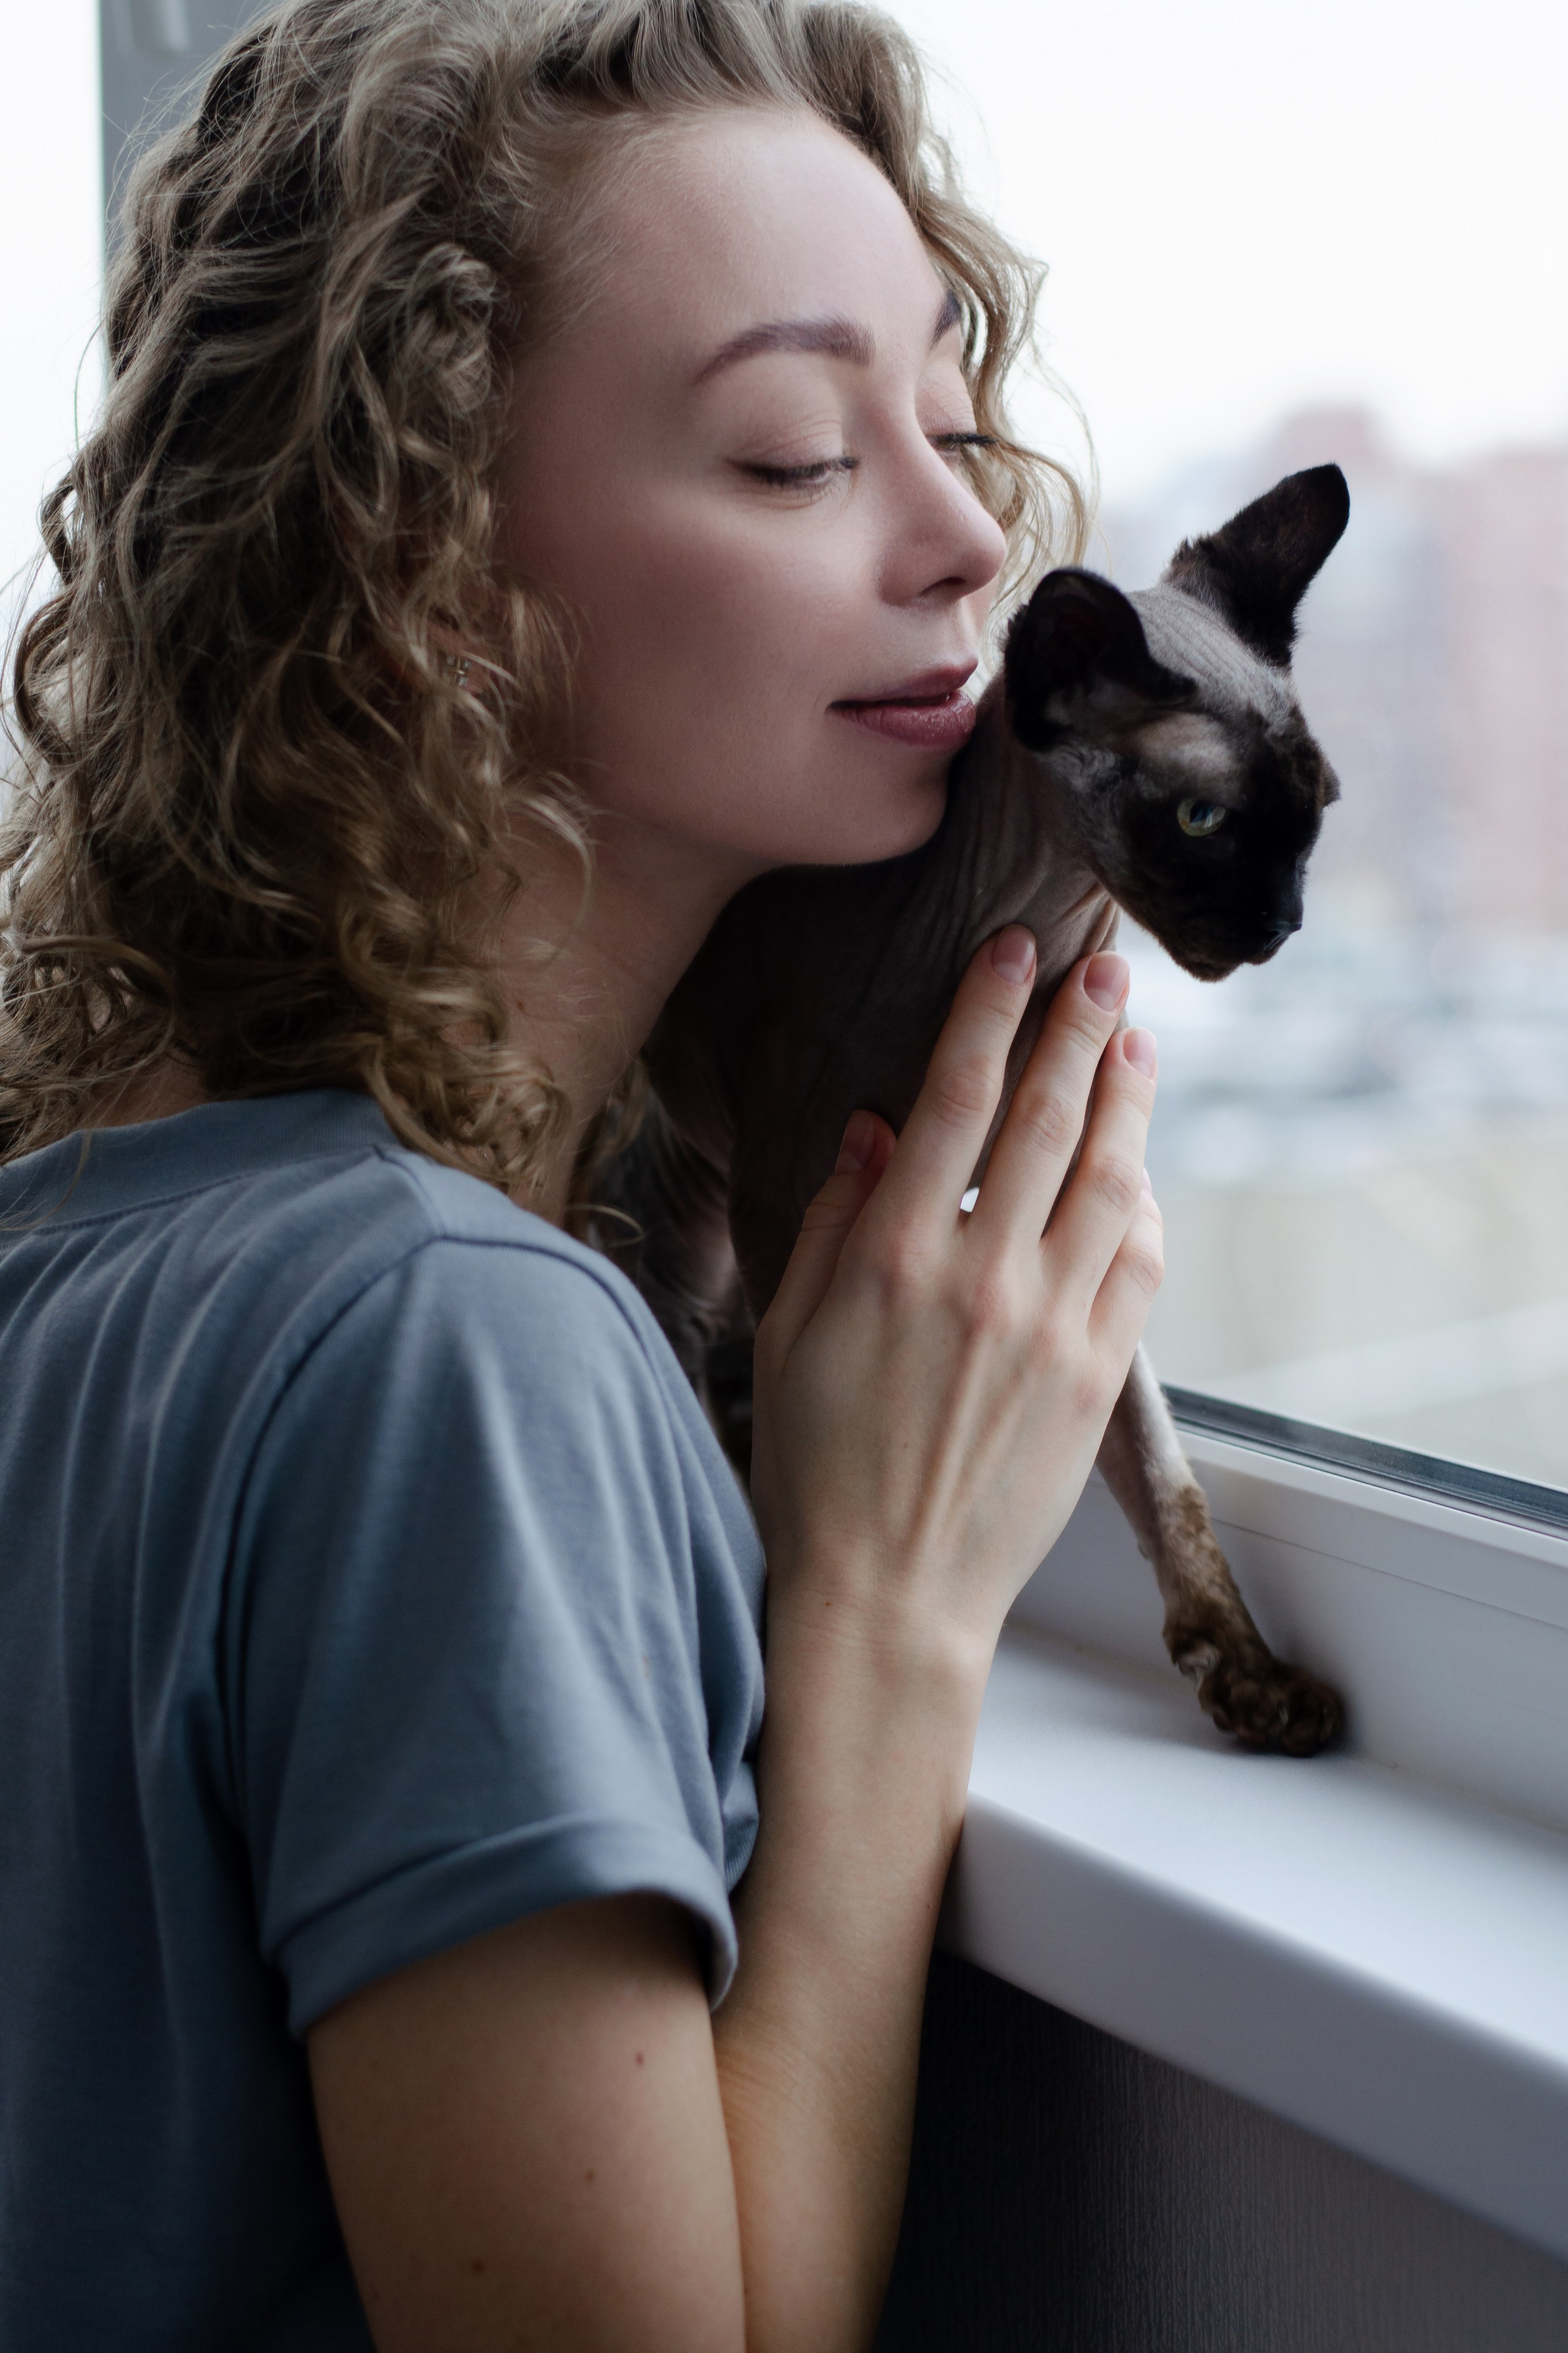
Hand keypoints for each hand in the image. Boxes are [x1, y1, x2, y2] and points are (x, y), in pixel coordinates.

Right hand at [749, 930, 1162, 1666]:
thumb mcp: (787, 1329)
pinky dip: (1142, 1199)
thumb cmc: (817, 1464)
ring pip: (1110, 1178)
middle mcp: (983, 1278)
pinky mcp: (1096, 1378)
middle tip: (1105, 966)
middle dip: (1081, 1026)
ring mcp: (1051, 1328)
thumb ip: (835, 1216)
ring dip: (1128, 1098)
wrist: (889, 1594)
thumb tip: (882, 1124)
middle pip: (1048, 1117)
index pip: (954, 1096)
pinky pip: (1138, 1262)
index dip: (988, 1009)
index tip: (1012, 951)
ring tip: (1136, 1043)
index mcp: (893, 1258)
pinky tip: (1135, 1167)